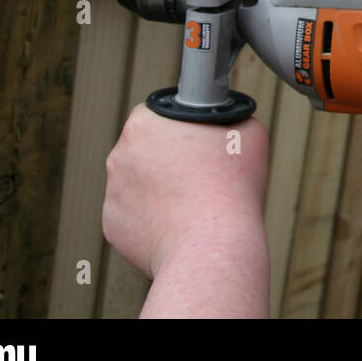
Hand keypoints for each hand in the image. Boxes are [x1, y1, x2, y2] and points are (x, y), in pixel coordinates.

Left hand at [102, 103, 269, 280]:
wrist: (212, 247)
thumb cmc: (229, 188)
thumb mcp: (248, 132)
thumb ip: (227, 116)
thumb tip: (222, 120)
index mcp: (143, 124)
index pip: (157, 113)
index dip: (181, 126)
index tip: (199, 141)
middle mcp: (118, 155)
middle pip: (145, 148)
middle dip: (168, 157)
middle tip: (199, 172)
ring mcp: (113, 194)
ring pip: (139, 183)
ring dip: (160, 188)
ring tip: (192, 201)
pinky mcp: (113, 227)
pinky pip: (134, 215)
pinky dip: (153, 218)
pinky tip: (179, 222)